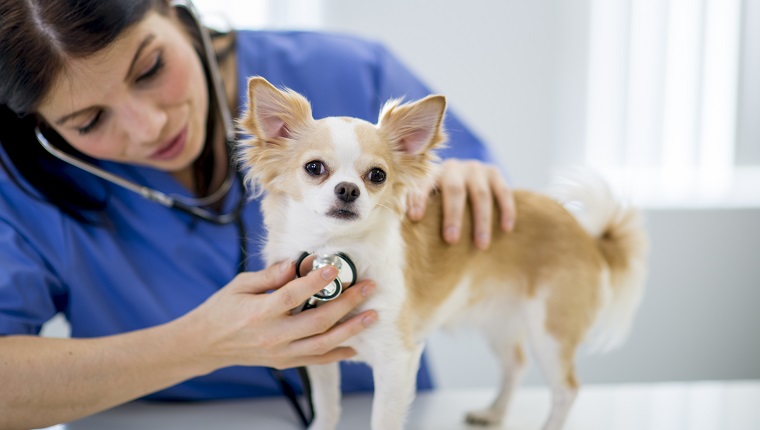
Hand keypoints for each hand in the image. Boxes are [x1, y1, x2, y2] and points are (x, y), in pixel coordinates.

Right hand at [183, 261, 376, 369]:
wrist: (205, 344)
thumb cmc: (222, 309)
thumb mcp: (240, 285)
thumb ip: (270, 275)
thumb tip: (296, 263)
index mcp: (260, 311)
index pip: (294, 295)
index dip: (317, 281)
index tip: (336, 267)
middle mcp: (273, 335)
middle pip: (317, 321)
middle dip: (347, 303)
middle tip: (367, 288)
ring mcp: (280, 352)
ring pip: (323, 344)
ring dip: (351, 330)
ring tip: (372, 316)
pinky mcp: (284, 362)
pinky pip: (316, 360)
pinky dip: (337, 354)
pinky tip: (355, 345)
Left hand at [407, 159, 515, 249]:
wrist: (467, 179)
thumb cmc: (441, 201)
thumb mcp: (429, 202)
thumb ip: (420, 210)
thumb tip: (405, 233)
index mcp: (432, 174)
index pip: (424, 184)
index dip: (419, 199)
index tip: (415, 218)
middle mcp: (454, 167)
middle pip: (454, 190)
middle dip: (453, 216)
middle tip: (451, 240)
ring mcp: (476, 168)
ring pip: (480, 195)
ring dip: (481, 221)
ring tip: (481, 246)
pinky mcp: (494, 172)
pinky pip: (503, 192)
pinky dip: (506, 210)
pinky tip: (506, 229)